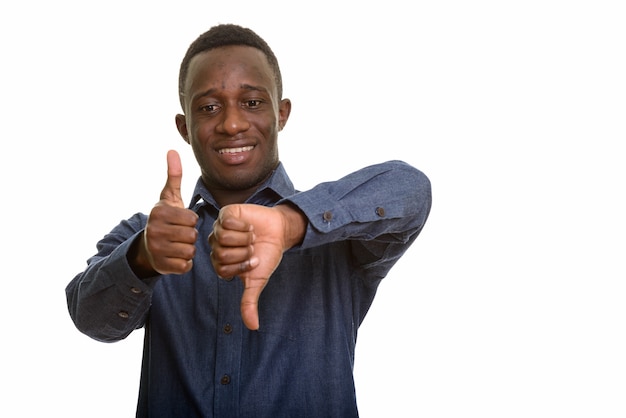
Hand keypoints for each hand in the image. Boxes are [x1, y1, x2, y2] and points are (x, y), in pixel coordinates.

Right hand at [135, 150, 197, 275]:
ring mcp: (156, 250)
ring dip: (188, 249)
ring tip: (177, 245)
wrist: (146, 247)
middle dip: (190, 235)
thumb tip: (173, 150)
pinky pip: (186, 266)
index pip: (191, 218)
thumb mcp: (168, 198)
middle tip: (179, 234)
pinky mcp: (161, 266)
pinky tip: (175, 256)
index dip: (190, 220)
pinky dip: (184, 263)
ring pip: (190, 251)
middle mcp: (154, 231)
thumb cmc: (164, 219)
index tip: (180, 221)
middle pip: (192, 235)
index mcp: (159, 213)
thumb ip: (174, 176)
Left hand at [209, 203, 305, 329]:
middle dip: (243, 252)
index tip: (253, 262)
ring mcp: (219, 228)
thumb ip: (249, 302)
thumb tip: (253, 327)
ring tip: (252, 236)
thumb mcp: (257, 280)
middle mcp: (216, 245)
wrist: (279, 232)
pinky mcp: (226, 213)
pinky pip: (228, 221)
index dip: (241, 266)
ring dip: (244, 238)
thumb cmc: (267, 255)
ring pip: (224, 237)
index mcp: (219, 262)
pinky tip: (249, 225)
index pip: (222, 268)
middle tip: (253, 248)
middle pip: (222, 253)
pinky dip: (244, 225)